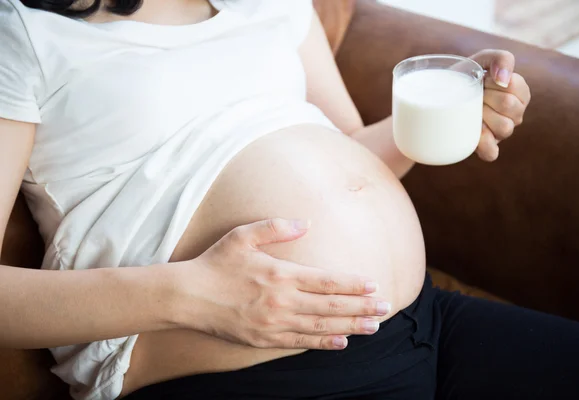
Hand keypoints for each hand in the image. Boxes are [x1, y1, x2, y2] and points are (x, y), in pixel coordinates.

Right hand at [180, 218, 389, 349]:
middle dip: (362, 307)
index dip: (353, 284)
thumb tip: (306, 223)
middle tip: (386, 308)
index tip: (374, 285)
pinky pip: (300, 342)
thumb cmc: (216, 263)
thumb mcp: (242, 235)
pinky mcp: (264, 339)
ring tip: (374, 327)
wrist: (187, 296)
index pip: (327, 281)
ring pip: (321, 327)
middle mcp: (282, 301)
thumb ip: (276, 227)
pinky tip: (342, 342)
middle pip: (331, 306)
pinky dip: (324, 343)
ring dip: (351, 327)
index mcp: (280, 274)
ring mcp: (274, 323)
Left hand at [470, 49, 531, 160]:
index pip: (514, 86)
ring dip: (482, 116)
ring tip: (469, 110)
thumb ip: (501, 58)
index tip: (481, 79)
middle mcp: (515, 114)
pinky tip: (475, 134)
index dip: (492, 81)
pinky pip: (492, 153)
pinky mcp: (486, 147)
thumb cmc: (465, 77)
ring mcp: (501, 132)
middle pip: (509, 105)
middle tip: (472, 95)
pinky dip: (483, 144)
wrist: (440, 94)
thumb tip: (503, 79)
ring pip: (504, 127)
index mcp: (519, 93)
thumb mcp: (482, 60)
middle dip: (485, 96)